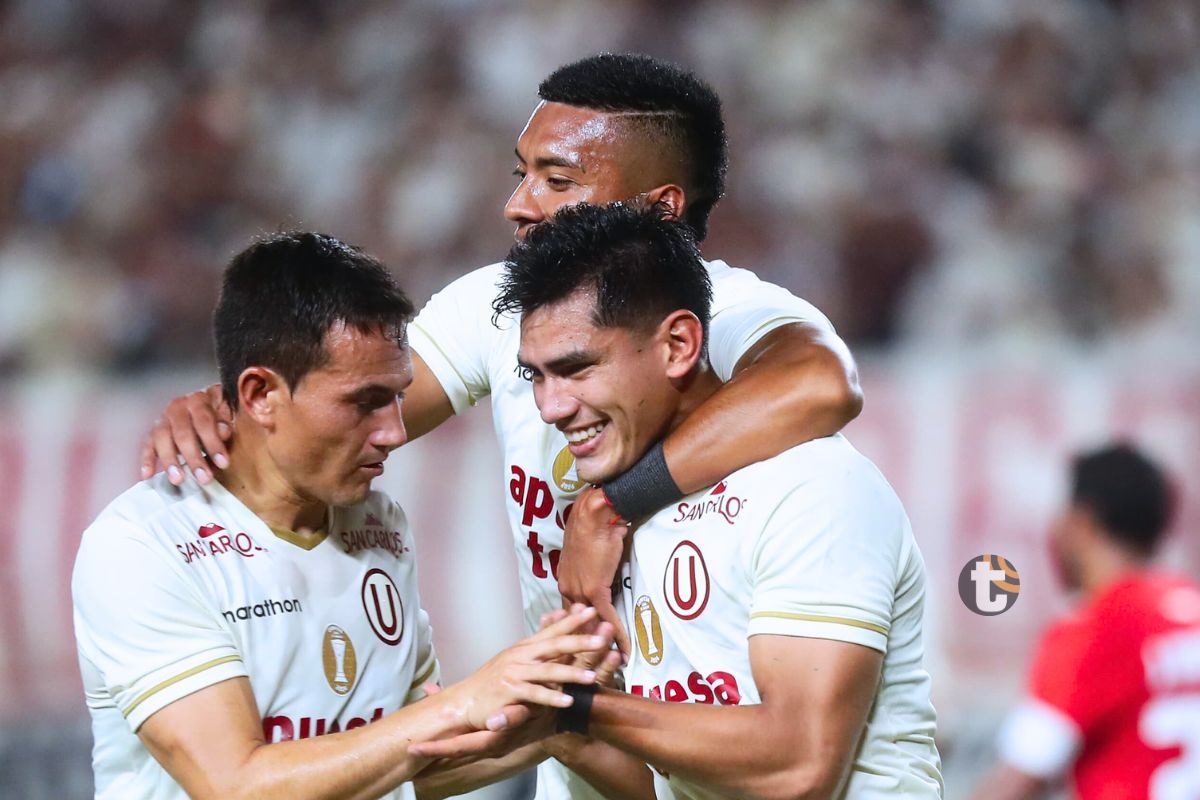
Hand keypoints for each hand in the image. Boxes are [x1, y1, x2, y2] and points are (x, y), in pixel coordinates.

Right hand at [139, 384, 231, 485]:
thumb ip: (225, 421)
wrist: (203, 401)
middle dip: (193, 458)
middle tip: (203, 478)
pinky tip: (147, 475)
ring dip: (169, 461)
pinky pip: (147, 445)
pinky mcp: (153, 432)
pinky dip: (146, 460)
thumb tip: (223, 432)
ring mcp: (163, 419)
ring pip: (162, 440)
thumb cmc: (216, 411)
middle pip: (183, 434)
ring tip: (178, 479)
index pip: (205, 422)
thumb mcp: (226, 411)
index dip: (213, 443)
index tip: (222, 463)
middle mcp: (177, 408)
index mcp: (198, 400)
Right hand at [437, 606, 612, 733]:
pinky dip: (551, 698)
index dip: (573, 621)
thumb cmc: (493, 681)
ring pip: (548, 672)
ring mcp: (514, 674)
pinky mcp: (509, 693)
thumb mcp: (515, 658)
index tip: (592, 610)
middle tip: (602, 638)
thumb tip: (556, 621)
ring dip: (571, 674)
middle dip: (579, 641)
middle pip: (554, 646)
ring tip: (592, 676)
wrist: (465, 701)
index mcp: (525, 647)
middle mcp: (520, 656)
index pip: (553, 630)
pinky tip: (567, 701)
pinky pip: (534, 695)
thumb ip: (538, 645)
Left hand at [557, 488, 631, 655]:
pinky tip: (626, 651)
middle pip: (576, 624)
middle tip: (597, 664)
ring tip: (613, 665)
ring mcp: (579, 591)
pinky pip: (607, 618)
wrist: (596, 513)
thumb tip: (609, 565)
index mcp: (566, 580)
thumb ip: (599, 565)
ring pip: (589, 625)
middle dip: (587, 645)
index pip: (570, 613)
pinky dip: (618, 635)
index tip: (586, 644)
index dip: (579, 629)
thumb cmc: (596, 525)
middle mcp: (568, 588)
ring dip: (602, 645)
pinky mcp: (595, 590)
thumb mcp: (595, 551)